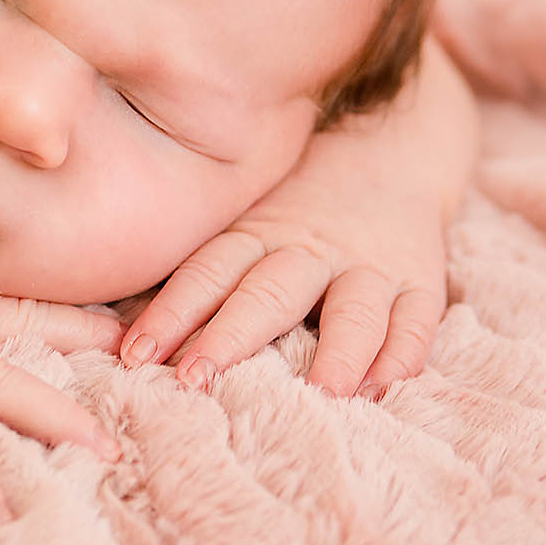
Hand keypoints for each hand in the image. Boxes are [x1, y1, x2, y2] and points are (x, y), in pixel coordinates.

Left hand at [116, 117, 451, 399]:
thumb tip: (126, 335)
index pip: (208, 272)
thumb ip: (205, 274)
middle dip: (230, 337)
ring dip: (338, 352)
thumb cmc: (294, 210)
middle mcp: (309, 248)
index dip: (170, 313)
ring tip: (323, 394)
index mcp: (257, 234)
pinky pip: (416, 319)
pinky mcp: (419, 281)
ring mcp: (368, 264)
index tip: (136, 356)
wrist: (390, 150)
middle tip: (196, 380)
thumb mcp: (246, 222)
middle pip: (268, 294)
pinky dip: (402, 354)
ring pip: (353, 308)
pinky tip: (383, 389)